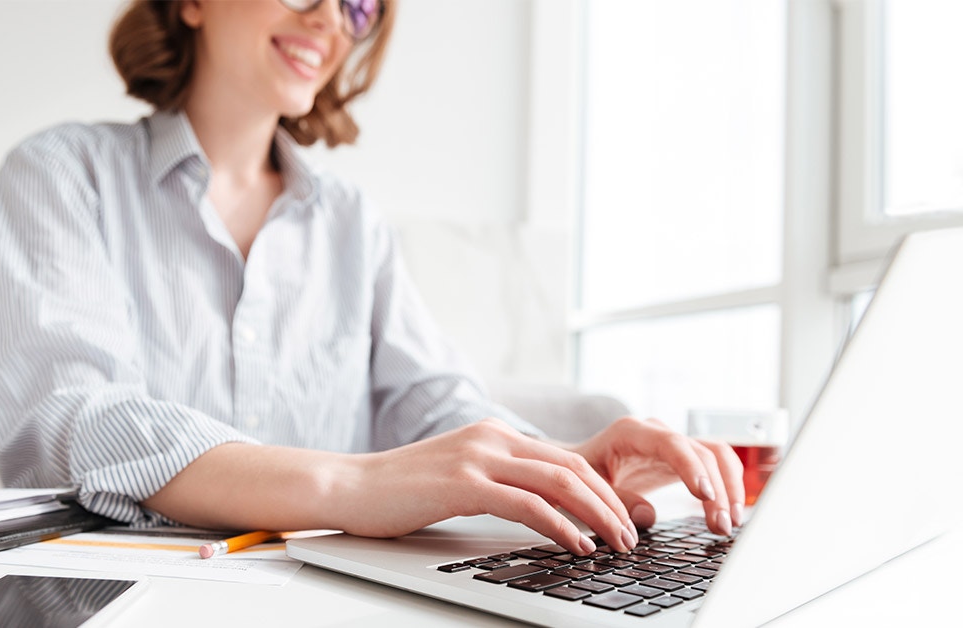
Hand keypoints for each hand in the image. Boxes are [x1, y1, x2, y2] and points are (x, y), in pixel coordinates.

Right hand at [346, 418, 640, 555]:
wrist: (350, 486)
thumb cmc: (402, 491)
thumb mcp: (460, 476)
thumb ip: (499, 481)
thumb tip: (542, 509)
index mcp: (496, 434)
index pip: (566, 459)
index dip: (602, 491)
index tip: (621, 520)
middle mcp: (492, 438)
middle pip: (573, 467)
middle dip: (611, 505)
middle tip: (631, 536)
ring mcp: (478, 457)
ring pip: (559, 482)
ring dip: (597, 516)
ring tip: (616, 544)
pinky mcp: (463, 484)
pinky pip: (527, 504)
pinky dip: (561, 526)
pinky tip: (576, 546)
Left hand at [572, 417, 744, 535]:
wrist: (579, 466)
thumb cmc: (581, 475)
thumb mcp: (589, 487)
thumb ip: (616, 499)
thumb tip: (649, 516)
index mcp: (630, 432)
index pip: (671, 444)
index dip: (691, 468)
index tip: (704, 495)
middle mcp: (657, 432)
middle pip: (700, 452)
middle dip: (716, 489)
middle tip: (720, 525)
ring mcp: (672, 443)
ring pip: (716, 456)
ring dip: (729, 488)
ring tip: (728, 523)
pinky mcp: (682, 458)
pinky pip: (714, 466)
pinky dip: (726, 487)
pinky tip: (727, 514)